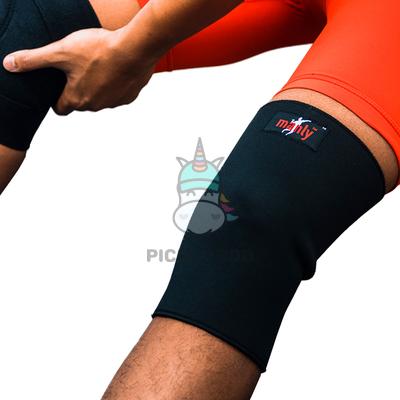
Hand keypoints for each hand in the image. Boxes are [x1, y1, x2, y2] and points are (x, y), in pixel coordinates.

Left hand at [3, 28, 156, 114]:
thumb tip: (9, 64)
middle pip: (81, 103)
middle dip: (78, 89)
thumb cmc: (97, 51)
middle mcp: (94, 106)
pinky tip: (115, 69)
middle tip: (79, 69)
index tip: (58, 87)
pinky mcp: (128, 98)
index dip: (56, 98)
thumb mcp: (60, 51)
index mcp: (76, 99)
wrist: (134, 50)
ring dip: (98, 87)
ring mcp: (113, 103)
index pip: (60, 109)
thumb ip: (34, 60)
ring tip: (98, 66)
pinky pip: (118, 94)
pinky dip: (115, 84)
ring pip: (100, 99)